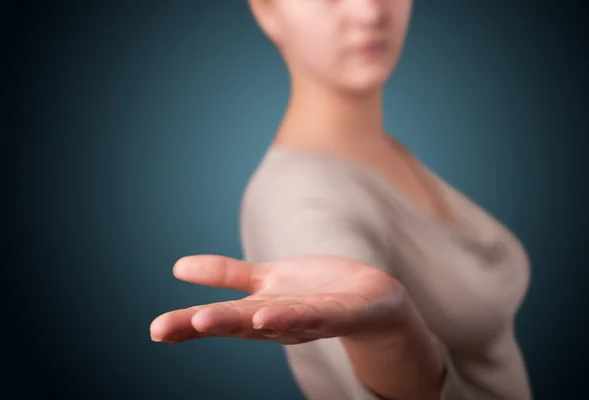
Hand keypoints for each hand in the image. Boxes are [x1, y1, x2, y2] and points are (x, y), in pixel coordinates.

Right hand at [150, 254, 406, 344]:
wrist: (372, 301)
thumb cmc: (316, 292)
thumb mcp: (266, 280)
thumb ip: (226, 276)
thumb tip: (177, 268)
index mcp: (258, 312)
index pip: (217, 318)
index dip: (185, 323)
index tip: (154, 330)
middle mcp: (277, 320)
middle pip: (234, 323)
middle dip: (198, 326)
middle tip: (161, 329)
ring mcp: (306, 319)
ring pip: (268, 320)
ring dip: (237, 322)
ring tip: (204, 320)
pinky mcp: (336, 312)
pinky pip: (312, 314)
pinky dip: (289, 316)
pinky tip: (266, 315)